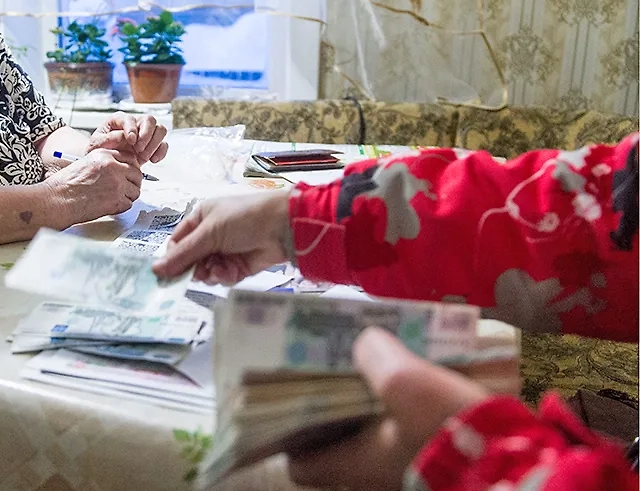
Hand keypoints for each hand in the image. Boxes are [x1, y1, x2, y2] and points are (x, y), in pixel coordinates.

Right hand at [45, 149, 142, 224]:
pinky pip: (129, 204)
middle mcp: (113, 167)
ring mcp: (117, 184)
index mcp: (105, 155)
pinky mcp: (116, 200)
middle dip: (132, 182)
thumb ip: (105, 164)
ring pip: (135, 190)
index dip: (131, 168)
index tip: (128, 174)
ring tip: (115, 198)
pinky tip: (111, 205)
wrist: (59, 200)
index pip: (131, 158)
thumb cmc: (67, 184)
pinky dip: (122, 207)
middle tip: (125, 188)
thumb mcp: (87, 163)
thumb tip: (120, 169)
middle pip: (137, 174)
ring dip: (128, 196)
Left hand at [88, 112, 168, 164]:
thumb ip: (107, 139)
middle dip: (146, 135)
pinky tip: (152, 160)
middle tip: (138, 149)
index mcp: (119, 120)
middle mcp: (134, 124)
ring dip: (154, 143)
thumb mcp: (95, 145)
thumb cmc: (99, 152)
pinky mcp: (152, 146)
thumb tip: (121, 136)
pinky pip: (164, 145)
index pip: (130, 118)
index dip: (132, 128)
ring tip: (143, 156)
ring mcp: (145, 134)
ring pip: (160, 129)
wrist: (105, 165)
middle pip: (150, 120)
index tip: (131, 141)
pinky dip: (161, 152)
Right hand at [151, 191, 291, 283]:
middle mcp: (211, 235)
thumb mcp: (210, 233)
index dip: (172, 257)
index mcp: (201, 218)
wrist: (282, 227)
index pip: (178, 241)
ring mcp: (225, 251)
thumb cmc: (244, 218)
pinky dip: (225, 276)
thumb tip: (156, 269)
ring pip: (206, 271)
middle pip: (191, 260)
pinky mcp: (239, 266)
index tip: (166, 274)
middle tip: (197, 274)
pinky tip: (230, 271)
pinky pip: (223, 277)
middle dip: (193, 268)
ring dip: (210, 273)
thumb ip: (184, 254)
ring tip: (217, 270)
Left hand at [287, 328, 488, 490]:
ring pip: (372, 434)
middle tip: (330, 363)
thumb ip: (377, 358)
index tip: (290, 395)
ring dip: (371, 401)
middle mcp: (375, 477)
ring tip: (372, 359)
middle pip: (336, 441)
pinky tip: (414, 374)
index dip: (290, 433)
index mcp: (355, 468)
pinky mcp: (438, 463)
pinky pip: (406, 432)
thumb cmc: (454, 435)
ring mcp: (407, 472)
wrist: (527, 472)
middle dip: (332, 403)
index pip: (301, 465)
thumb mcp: (409, 385)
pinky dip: (402, 408)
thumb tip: (364, 340)